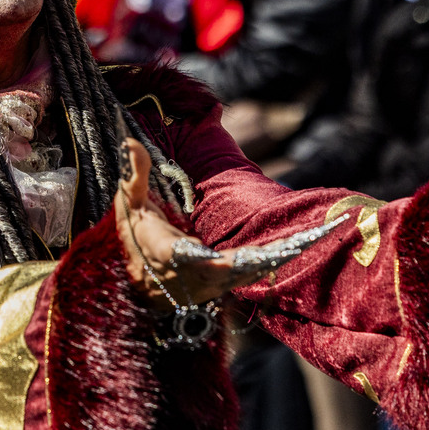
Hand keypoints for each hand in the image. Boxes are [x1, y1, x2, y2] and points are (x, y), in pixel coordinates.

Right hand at [115, 138, 285, 308]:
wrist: (134, 277)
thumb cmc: (134, 233)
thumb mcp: (131, 203)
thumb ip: (136, 174)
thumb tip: (131, 141)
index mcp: (160, 248)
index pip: (177, 255)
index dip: (199, 259)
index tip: (221, 259)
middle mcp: (182, 272)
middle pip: (219, 271)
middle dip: (248, 261)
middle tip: (278, 248)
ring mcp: (200, 285)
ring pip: (237, 278)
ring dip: (265, 263)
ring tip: (297, 245)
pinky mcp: (215, 289)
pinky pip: (244, 280)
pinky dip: (266, 267)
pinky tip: (292, 252)